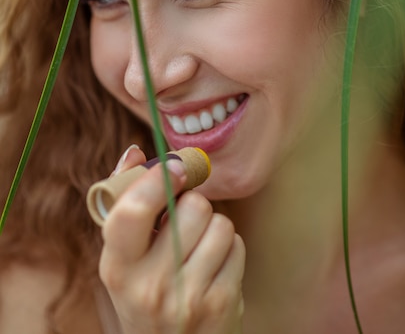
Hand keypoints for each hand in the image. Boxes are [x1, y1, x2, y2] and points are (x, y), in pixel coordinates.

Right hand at [99, 147, 244, 333]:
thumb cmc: (143, 288)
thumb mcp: (123, 255)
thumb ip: (125, 199)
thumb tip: (135, 151)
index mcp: (117, 267)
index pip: (134, 211)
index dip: (158, 179)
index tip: (174, 166)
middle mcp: (150, 286)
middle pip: (192, 206)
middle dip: (191, 204)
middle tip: (182, 220)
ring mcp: (189, 298)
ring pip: (219, 223)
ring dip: (212, 226)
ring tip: (197, 246)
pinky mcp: (222, 303)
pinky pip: (236, 245)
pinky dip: (228, 247)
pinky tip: (212, 265)